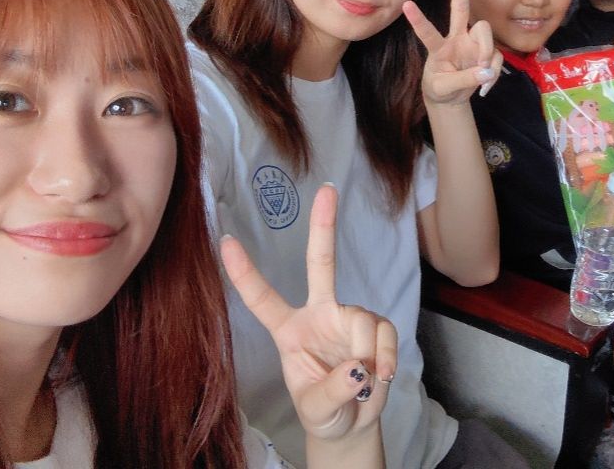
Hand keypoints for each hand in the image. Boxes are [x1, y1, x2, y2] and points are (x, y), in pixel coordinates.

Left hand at [221, 185, 395, 443]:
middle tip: (328, 190)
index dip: (243, 273)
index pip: (262, 298)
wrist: (353, 423)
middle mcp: (318, 314)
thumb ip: (334, 390)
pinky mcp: (376, 328)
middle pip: (321, 264)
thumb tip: (360, 367)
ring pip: (362, 320)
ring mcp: (348, 317)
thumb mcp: (317, 409)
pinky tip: (382, 377)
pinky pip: (385, 334)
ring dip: (368, 354)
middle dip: (323, 226)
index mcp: (289, 330)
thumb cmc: (323, 411)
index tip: (226, 241)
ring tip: (365, 385)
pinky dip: (387, 358)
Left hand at [403, 0, 501, 105]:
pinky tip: (484, 87)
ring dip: (486, 51)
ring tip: (482, 74)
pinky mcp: (486, 53)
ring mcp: (472, 43)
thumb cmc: (441, 88)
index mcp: (438, 47)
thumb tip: (486, 71)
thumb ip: (463, 80)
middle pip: (460, 7)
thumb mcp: (444, 89)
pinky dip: (493, 74)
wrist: (451, 99)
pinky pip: (496, 57)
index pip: (427, 32)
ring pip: (485, 31)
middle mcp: (456, 38)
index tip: (405, 4)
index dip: (418, 20)